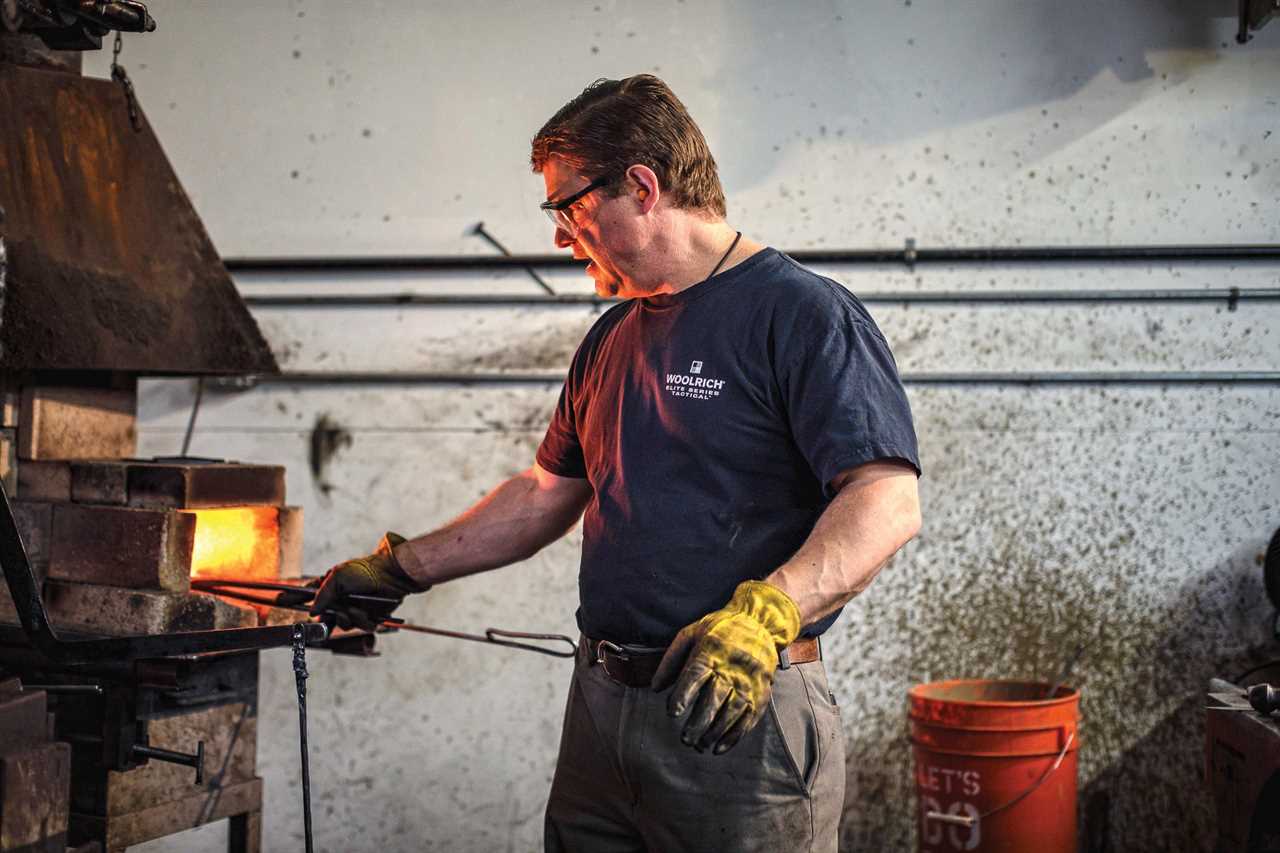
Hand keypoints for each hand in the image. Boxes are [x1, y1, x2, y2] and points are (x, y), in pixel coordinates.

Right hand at [309, 533, 426, 629]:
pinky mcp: (370, 617)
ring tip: (356, 609)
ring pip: (345, 625)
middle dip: (332, 618)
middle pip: (327, 619)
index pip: (311, 598)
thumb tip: (312, 612)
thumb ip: (322, 595)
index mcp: (331, 588)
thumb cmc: (364, 570)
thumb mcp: (337, 577)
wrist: (390, 573)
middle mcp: (341, 601)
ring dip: (350, 618)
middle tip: (339, 611)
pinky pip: (362, 628)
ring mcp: (355, 610)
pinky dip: (364, 622)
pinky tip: (367, 614)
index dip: (305, 605)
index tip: (297, 607)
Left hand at [651, 580, 800, 754]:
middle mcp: (731, 668)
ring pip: (732, 712)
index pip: (696, 675)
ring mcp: (749, 681)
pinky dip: (734, 736)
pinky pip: (748, 718)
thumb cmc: (720, 628)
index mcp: (711, 651)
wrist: (760, 622)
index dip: (683, 695)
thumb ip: (671, 659)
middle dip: (699, 722)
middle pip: (714, 698)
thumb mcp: (691, 633)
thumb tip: (655, 688)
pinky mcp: (761, 692)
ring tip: (700, 745)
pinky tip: (720, 747)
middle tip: (685, 739)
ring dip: (715, 732)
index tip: (673, 712)